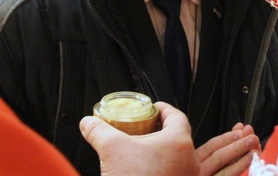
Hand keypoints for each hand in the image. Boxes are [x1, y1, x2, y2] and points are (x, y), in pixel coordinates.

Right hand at [80, 102, 199, 174]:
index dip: (163, 109)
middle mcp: (189, 160)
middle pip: (179, 135)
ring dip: (165, 150)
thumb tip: (88, 123)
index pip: (176, 115)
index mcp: (179, 142)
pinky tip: (148, 170)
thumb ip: (99, 132)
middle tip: (147, 127)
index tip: (153, 108)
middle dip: (162, 129)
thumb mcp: (112, 150)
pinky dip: (165, 167)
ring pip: (179, 156)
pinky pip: (176, 172)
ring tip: (146, 149)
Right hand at [196, 123, 259, 175]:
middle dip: (237, 145)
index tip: (241, 128)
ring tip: (255, 149)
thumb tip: (240, 127)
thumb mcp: (212, 160)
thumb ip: (225, 146)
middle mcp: (198, 173)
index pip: (210, 147)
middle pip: (218, 157)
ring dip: (241, 159)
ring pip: (224, 171)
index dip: (227, 137)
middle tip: (252, 137)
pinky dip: (240, 170)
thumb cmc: (206, 171)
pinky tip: (251, 164)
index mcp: (194, 163)